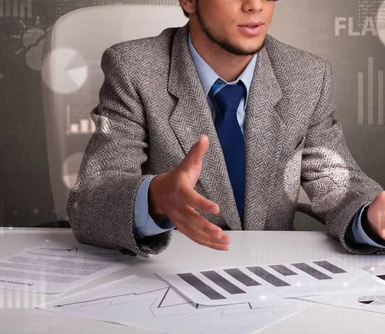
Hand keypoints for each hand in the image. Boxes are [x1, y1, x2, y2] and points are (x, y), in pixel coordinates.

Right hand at [148, 134, 230, 250]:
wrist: (159, 193)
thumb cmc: (178, 177)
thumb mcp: (186, 164)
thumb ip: (196, 152)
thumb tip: (205, 137)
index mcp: (181, 191)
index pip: (192, 199)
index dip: (203, 204)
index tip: (216, 208)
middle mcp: (179, 208)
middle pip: (192, 220)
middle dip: (206, 228)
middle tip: (220, 233)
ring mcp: (180, 220)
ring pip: (195, 232)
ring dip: (210, 239)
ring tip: (225, 242)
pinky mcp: (184, 228)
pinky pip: (196, 238)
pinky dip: (208, 244)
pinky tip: (222, 246)